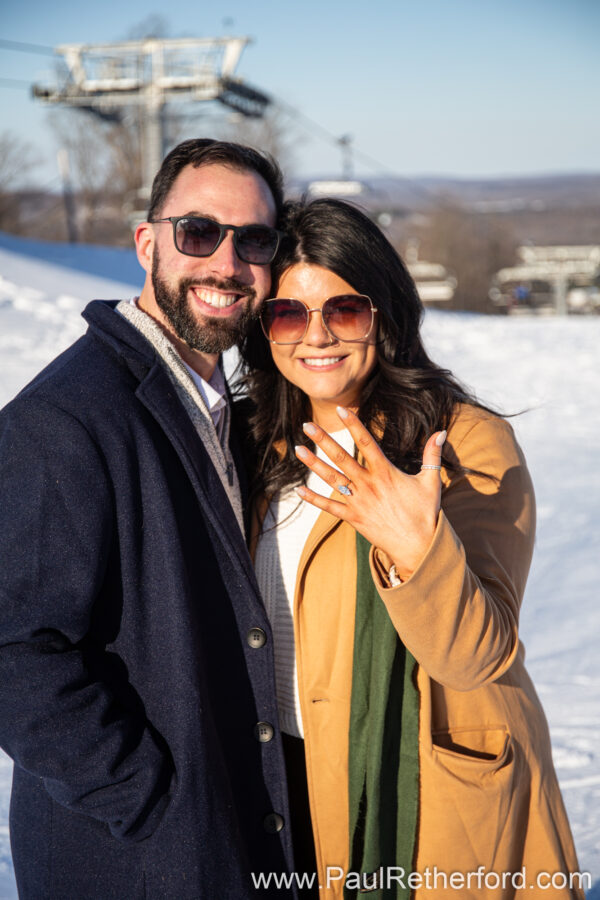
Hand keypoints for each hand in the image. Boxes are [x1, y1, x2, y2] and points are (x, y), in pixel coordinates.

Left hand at [295, 406, 445, 581]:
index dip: (353, 425)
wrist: (418, 546)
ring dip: (313, 464)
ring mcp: (359, 502)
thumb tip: (441, 432)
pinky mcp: (353, 518)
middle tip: (307, 425)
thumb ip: (432, 455)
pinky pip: (330, 507)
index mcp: (385, 473)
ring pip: (332, 479)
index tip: (341, 410)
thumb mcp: (431, 481)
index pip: (366, 443)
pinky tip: (299, 490)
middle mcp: (369, 485)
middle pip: (342, 458)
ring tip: (298, 449)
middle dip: (323, 440)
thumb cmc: (426, 513)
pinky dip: (314, 499)